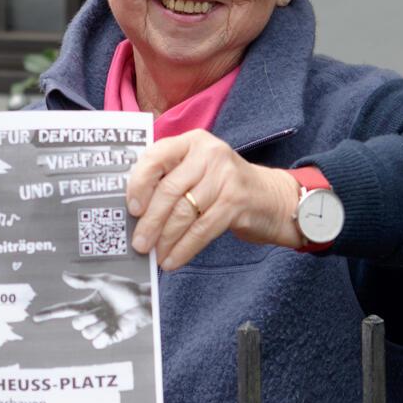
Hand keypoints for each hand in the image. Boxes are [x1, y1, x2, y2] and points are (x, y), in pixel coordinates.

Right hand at [30, 271, 151, 348]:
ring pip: (87, 335)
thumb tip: (64, 275)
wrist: (144, 302)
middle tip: (103, 312)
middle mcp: (92, 317)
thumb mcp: (104, 281)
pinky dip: (104, 337)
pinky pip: (98, 344)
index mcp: (88, 304)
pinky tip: (115, 329)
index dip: (50, 314)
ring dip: (98, 327)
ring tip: (112, 319)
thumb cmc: (126, 289)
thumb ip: (83, 280)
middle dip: (87, 319)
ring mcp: (101, 329)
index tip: (36, 317)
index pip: (65, 310)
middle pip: (77, 325)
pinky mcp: (111, 338)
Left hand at [126, 130, 303, 269]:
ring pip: (184, 212)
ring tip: (155, 254)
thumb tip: (133, 211)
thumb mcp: (197, 170)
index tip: (132, 209)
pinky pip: (202, 229)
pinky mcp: (236, 202)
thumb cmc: (222, 186)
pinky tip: (173, 260)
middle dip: (150, 221)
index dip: (139, 184)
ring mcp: (225, 177)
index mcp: (192, 141)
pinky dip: (184, 248)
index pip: (156, 156)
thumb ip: (169, 178)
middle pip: (169, 190)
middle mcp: (209, 154)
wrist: (270, 197)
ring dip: (165, 239)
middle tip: (139, 244)